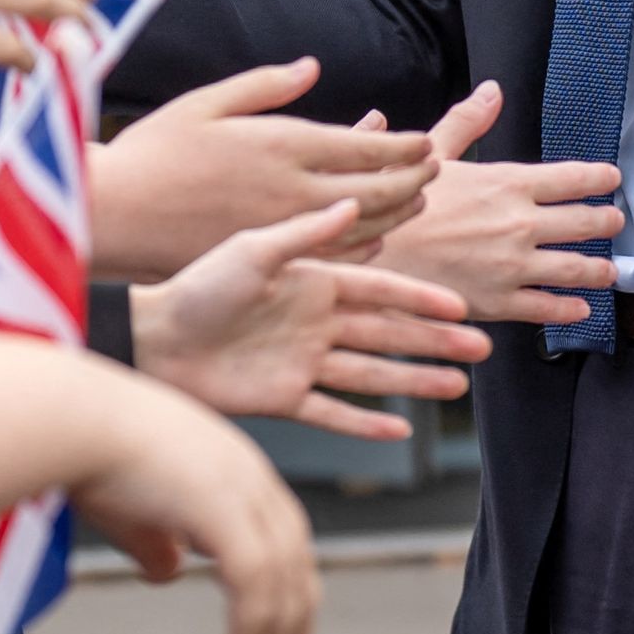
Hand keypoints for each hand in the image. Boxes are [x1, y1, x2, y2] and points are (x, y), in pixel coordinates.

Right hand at [65, 375, 317, 633]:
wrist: (69, 418)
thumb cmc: (86, 448)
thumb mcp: (132, 505)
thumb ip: (156, 540)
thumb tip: (169, 572)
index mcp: (233, 463)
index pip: (284, 532)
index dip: (287, 583)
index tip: (281, 629)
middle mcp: (248, 472)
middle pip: (297, 558)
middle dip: (295, 619)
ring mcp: (241, 489)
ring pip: (282, 578)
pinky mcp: (224, 509)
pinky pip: (256, 584)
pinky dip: (254, 629)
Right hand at [95, 59, 438, 281]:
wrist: (117, 215)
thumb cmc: (155, 150)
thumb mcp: (207, 101)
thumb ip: (264, 85)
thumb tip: (312, 66)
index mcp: (282, 145)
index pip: (365, 148)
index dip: (403, 147)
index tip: (426, 142)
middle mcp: (292, 190)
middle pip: (376, 190)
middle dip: (412, 178)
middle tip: (433, 167)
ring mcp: (284, 229)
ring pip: (362, 226)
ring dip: (396, 213)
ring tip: (415, 198)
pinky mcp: (269, 258)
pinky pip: (332, 255)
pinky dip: (363, 244)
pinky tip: (374, 237)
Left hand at [132, 203, 488, 441]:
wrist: (150, 340)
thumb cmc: (194, 288)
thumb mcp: (251, 251)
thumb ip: (305, 234)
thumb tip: (352, 203)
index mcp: (311, 280)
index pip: (379, 289)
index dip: (421, 298)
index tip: (462, 305)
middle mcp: (314, 321)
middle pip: (387, 333)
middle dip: (435, 341)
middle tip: (482, 348)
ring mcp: (302, 362)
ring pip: (372, 374)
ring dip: (415, 380)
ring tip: (458, 386)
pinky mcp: (284, 399)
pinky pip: (334, 413)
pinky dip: (366, 424)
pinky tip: (401, 429)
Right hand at [364, 83, 619, 327]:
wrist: (374, 259)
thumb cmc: (399, 206)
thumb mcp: (431, 155)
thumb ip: (466, 122)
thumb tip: (492, 91)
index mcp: (506, 184)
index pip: (570, 178)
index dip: (597, 178)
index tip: (611, 179)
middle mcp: (519, 224)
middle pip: (582, 222)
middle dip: (605, 221)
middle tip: (615, 221)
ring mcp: (514, 266)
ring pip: (574, 268)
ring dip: (598, 269)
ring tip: (609, 270)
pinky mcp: (501, 302)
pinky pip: (547, 306)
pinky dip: (569, 306)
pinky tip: (580, 307)